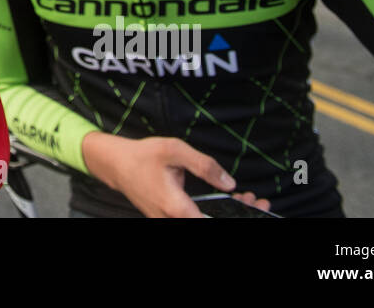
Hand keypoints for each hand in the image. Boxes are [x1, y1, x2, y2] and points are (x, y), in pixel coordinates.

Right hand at [81, 132, 269, 217]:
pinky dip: (212, 213)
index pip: (210, 221)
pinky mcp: (168, 219)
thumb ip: (204, 165)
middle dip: (237, 214)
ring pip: (202, 222)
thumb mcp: (174, 150)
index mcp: (176, 207)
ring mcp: (168, 222)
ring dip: (225, 214)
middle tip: (257, 201)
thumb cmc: (143, 156)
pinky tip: (227, 201)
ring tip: (245, 199)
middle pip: (210, 223)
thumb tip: (229, 183)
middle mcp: (172, 220)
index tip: (254, 204)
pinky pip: (194, 220)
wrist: (116, 164)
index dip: (235, 216)